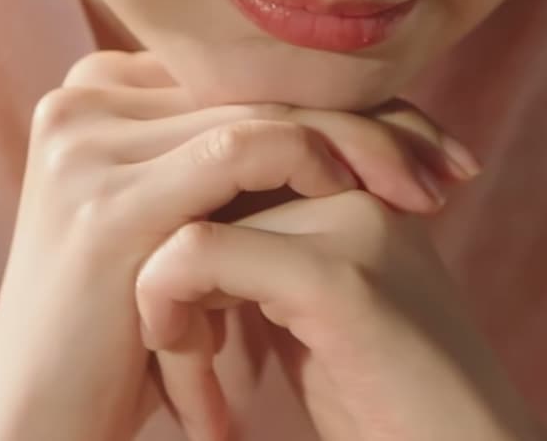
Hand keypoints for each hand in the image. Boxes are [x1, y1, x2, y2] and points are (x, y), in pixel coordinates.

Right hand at [0, 51, 476, 440]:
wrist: (41, 426)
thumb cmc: (119, 343)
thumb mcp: (177, 234)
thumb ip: (225, 167)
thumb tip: (350, 121)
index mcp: (95, 97)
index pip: (246, 71)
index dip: (345, 98)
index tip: (430, 143)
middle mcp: (80, 103)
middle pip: (258, 82)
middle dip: (370, 120)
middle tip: (452, 164)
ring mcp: (86, 146)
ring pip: (260, 109)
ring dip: (361, 147)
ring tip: (427, 195)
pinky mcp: (108, 202)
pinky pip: (239, 151)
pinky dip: (315, 166)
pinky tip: (362, 201)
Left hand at [138, 189, 546, 440]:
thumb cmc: (387, 405)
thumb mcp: (311, 308)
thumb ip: (257, 248)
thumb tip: (169, 223)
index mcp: (362, 170)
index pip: (233, 140)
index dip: (182, 214)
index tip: (175, 313)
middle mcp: (363, 176)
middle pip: (209, 169)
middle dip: (163, 251)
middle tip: (165, 342)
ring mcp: (354, 219)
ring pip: (191, 209)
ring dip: (159, 299)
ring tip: (185, 379)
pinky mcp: (337, 279)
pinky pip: (198, 254)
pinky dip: (169, 320)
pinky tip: (196, 391)